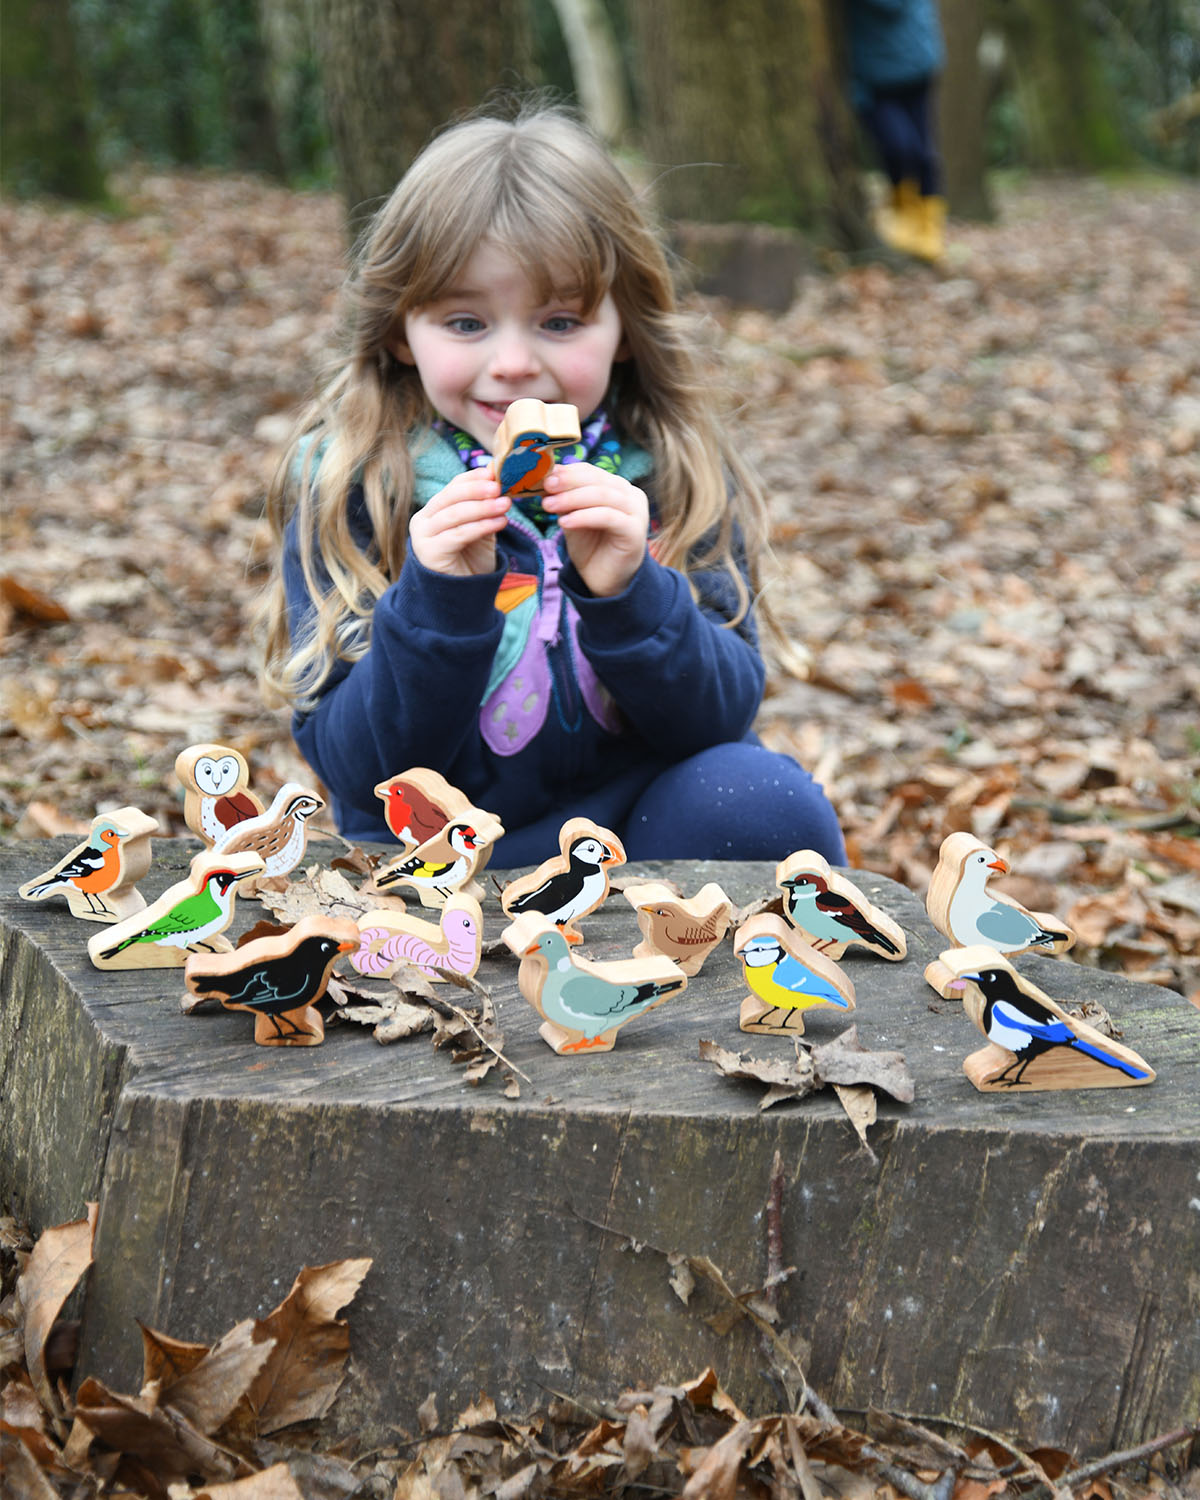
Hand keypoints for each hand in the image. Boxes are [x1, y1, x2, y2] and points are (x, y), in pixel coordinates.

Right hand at [407, 468, 508, 576]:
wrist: (465, 593)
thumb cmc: (472, 558)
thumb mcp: (482, 526)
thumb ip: (486, 504)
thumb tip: (496, 472)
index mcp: (433, 510)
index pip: (452, 487)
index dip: (473, 478)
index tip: (494, 472)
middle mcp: (422, 520)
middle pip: (450, 498)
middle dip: (476, 490)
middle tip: (499, 486)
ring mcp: (423, 536)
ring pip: (454, 515)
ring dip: (482, 508)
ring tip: (505, 504)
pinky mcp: (430, 552)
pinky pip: (458, 535)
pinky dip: (481, 526)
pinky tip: (500, 522)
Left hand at [541, 462, 648, 596]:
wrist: (604, 580)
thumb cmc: (591, 547)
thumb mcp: (573, 517)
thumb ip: (565, 499)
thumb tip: (548, 477)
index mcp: (617, 487)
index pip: (591, 471)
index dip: (567, 472)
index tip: (543, 476)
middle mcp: (631, 495)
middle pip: (597, 480)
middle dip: (568, 482)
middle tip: (546, 486)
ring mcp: (637, 512)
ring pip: (602, 496)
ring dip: (572, 499)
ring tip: (548, 505)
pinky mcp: (635, 531)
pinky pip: (607, 517)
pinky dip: (583, 517)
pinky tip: (564, 522)